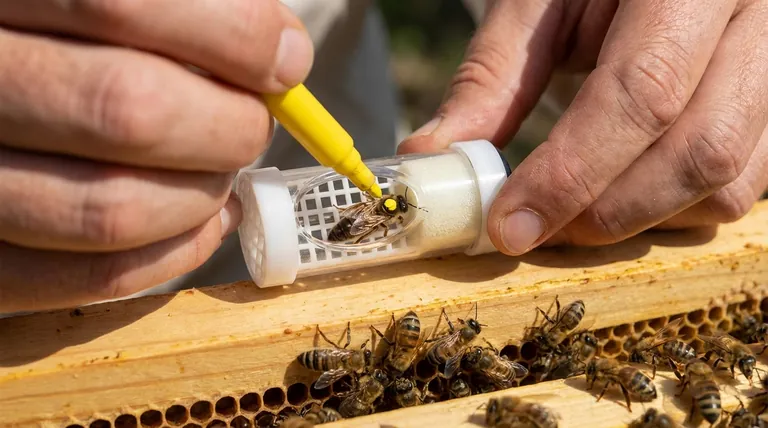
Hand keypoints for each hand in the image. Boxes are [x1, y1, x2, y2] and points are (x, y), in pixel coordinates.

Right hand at [0, 0, 313, 311]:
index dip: (233, 35)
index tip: (285, 58)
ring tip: (222, 169)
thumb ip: (171, 6)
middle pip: (129, 112)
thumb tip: (282, 55)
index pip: (120, 3)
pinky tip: (205, 220)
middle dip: (229, 125)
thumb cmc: (57, 36)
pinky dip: (176, 253)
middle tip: (252, 121)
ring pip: (114, 211)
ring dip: (205, 196)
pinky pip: (93, 277)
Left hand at [399, 0, 767, 254]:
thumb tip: (434, 156)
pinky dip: (677, 210)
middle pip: (698, 150)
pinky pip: (747, 183)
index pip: (642, 94)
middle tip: (533, 229)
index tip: (509, 224)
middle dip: (604, 211)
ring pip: (731, 181)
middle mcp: (759, 21)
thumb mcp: (540, 0)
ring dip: (642, 220)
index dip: (571, 173)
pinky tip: (623, 198)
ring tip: (573, 217)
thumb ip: (492, 76)